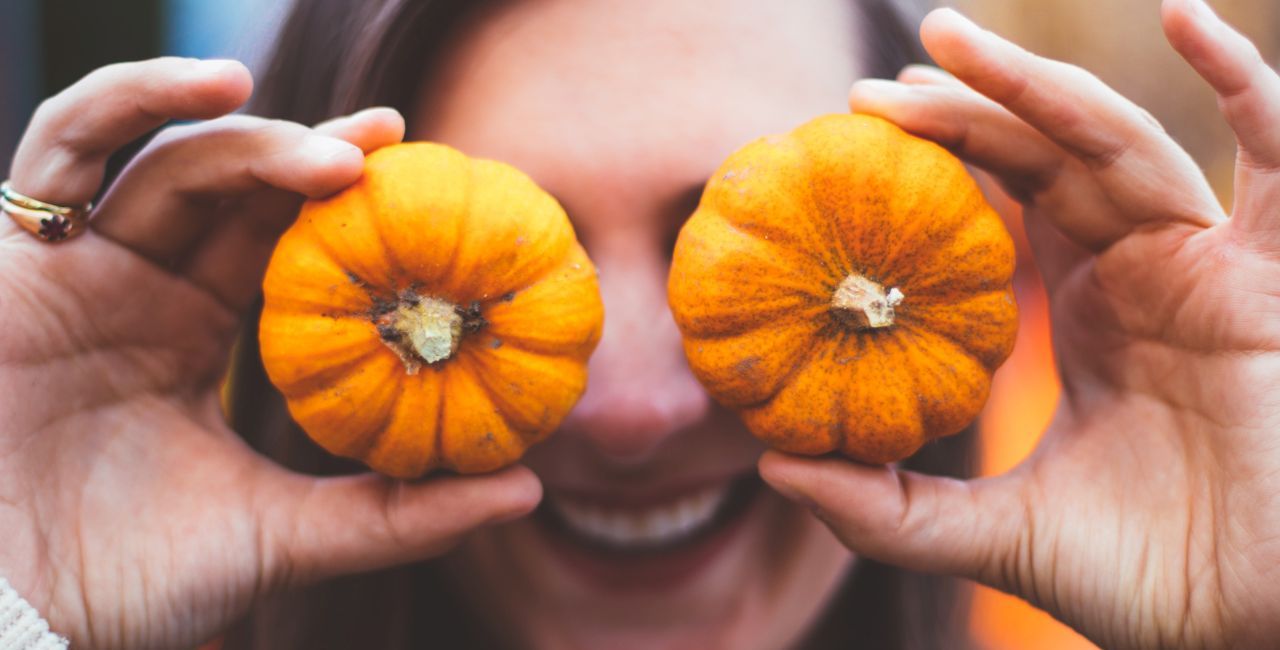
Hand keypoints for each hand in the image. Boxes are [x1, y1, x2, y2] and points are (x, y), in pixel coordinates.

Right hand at [0, 58, 540, 648]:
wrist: (8, 620)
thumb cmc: (127, 586)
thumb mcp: (282, 538)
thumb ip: (395, 515)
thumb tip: (526, 488)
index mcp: (203, 339)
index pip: (289, 250)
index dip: (354, 216)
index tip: (436, 195)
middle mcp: (146, 291)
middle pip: (240, 194)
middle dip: (319, 157)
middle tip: (399, 144)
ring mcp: (83, 268)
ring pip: (172, 161)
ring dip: (254, 135)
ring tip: (343, 150)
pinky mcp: (16, 255)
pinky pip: (64, 148)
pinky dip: (130, 100)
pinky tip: (213, 85)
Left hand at [760, 0, 1279, 646]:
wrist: (1250, 623)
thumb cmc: (1141, 577)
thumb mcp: (992, 533)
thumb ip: (886, 509)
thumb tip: (771, 469)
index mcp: (1084, 308)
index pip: (1002, 201)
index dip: (937, 161)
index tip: (848, 138)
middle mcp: (1141, 269)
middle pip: (1045, 154)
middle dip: (964, 105)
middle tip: (867, 86)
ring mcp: (1208, 263)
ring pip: (1118, 140)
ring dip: (1036, 84)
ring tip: (945, 42)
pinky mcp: (1273, 278)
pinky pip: (1276, 156)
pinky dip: (1241, 79)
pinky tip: (1184, 16)